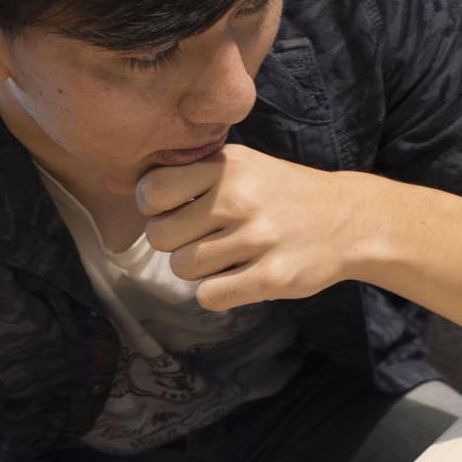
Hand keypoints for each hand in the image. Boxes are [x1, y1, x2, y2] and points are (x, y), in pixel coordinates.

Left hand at [135, 144, 374, 311]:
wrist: (350, 219)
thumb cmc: (281, 193)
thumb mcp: (239, 166)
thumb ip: (183, 174)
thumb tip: (110, 184)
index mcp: (227, 166)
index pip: (152, 190)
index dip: (154, 207)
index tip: (174, 211)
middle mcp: (240, 198)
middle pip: (161, 236)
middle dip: (173, 243)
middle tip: (200, 239)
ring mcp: (258, 238)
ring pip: (183, 268)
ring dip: (197, 270)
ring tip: (224, 257)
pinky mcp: (272, 277)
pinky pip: (210, 296)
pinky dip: (215, 294)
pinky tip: (235, 279)